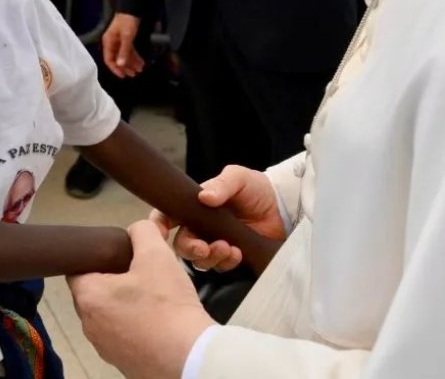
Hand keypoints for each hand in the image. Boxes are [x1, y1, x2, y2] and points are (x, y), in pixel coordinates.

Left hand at [69, 220, 214, 378]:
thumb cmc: (167, 307)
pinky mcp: (124, 363)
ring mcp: (106, 347)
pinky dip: (138, 322)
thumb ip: (143, 232)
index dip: (97, 256)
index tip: (117, 252)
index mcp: (89, 298)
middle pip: (95, 291)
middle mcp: (90, 326)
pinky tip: (160, 316)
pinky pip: (125, 333)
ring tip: (154, 292)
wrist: (189, 356)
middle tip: (141, 269)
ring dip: (128, 301)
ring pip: (111, 313)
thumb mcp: (156, 255)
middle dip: (115, 278)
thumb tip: (138, 229)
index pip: (77, 269)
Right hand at [101, 12, 144, 77]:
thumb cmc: (127, 21)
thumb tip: (120, 65)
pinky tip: (140, 61)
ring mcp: (119, 41)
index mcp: (108, 42)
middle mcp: (112, 43)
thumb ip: (124, 51)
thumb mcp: (127, 37)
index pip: (109, 60)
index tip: (123, 75)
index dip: (115, 69)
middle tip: (134, 74)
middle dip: (125, 67)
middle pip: (117, 59)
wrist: (132, 8)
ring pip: (124, 55)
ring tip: (140, 68)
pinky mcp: (125, 38)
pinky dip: (134, 56)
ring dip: (131, 62)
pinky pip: (128, 50)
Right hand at [151, 165, 286, 271]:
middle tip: (204, 247)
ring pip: (198, 259)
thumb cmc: (258, 188)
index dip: (159, 224)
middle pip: (181, 243)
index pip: (169, 214)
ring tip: (227, 248)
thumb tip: (204, 196)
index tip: (160, 233)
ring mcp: (215, 242)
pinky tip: (237, 252)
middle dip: (190, 248)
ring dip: (209, 256)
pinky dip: (225, 262)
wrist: (284, 208)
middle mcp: (201, 225)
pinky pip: (219, 266)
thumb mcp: (240, 178)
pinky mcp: (230, 257)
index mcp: (197, 204)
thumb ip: (222, 184)